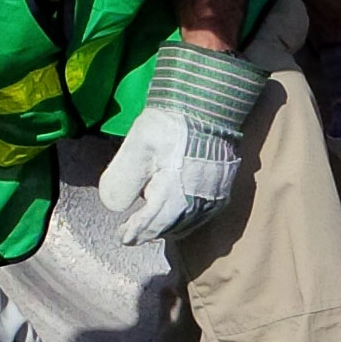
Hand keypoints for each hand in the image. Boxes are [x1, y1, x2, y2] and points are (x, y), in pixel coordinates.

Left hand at [100, 42, 267, 244]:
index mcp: (174, 194)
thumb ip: (123, 178)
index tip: (122, 236)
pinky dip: (188, 219)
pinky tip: (179, 211)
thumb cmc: (171, 123)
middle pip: (170, 228)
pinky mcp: (224, 188)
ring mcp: (215, 197)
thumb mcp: (137, 144)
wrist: (211, 104)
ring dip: (169, 227)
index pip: (150, 225)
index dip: (133, 233)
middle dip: (150, 231)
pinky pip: (204, 215)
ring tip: (153, 222)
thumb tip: (116, 207)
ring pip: (188, 225)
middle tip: (133, 230)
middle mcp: (198, 202)